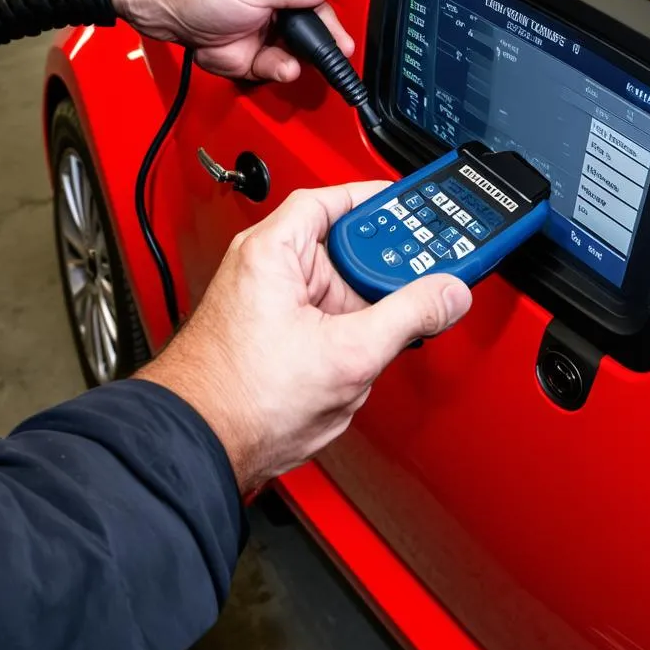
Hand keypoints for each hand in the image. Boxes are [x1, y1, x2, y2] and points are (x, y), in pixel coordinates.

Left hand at [110, 0, 354, 81]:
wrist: (161, 13)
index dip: (331, 16)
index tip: (346, 35)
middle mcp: (272, 8)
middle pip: (310, 32)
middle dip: (323, 45)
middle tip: (338, 55)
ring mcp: (260, 35)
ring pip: (293, 54)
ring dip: (298, 61)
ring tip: (295, 63)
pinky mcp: (247, 59)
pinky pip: (271, 70)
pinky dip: (277, 71)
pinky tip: (280, 68)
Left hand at [136, 183, 472, 494]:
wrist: (202, 449)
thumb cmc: (239, 398)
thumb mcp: (348, 353)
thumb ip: (408, 316)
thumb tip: (447, 293)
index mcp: (272, 251)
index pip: (332, 200)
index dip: (377, 200)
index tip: (415, 208)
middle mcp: (268, 271)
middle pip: (345, 250)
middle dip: (379, 276)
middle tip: (417, 284)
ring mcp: (273, 305)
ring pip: (342, 294)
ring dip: (366, 318)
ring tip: (373, 344)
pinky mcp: (278, 338)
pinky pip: (330, 324)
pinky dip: (351, 340)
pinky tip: (354, 365)